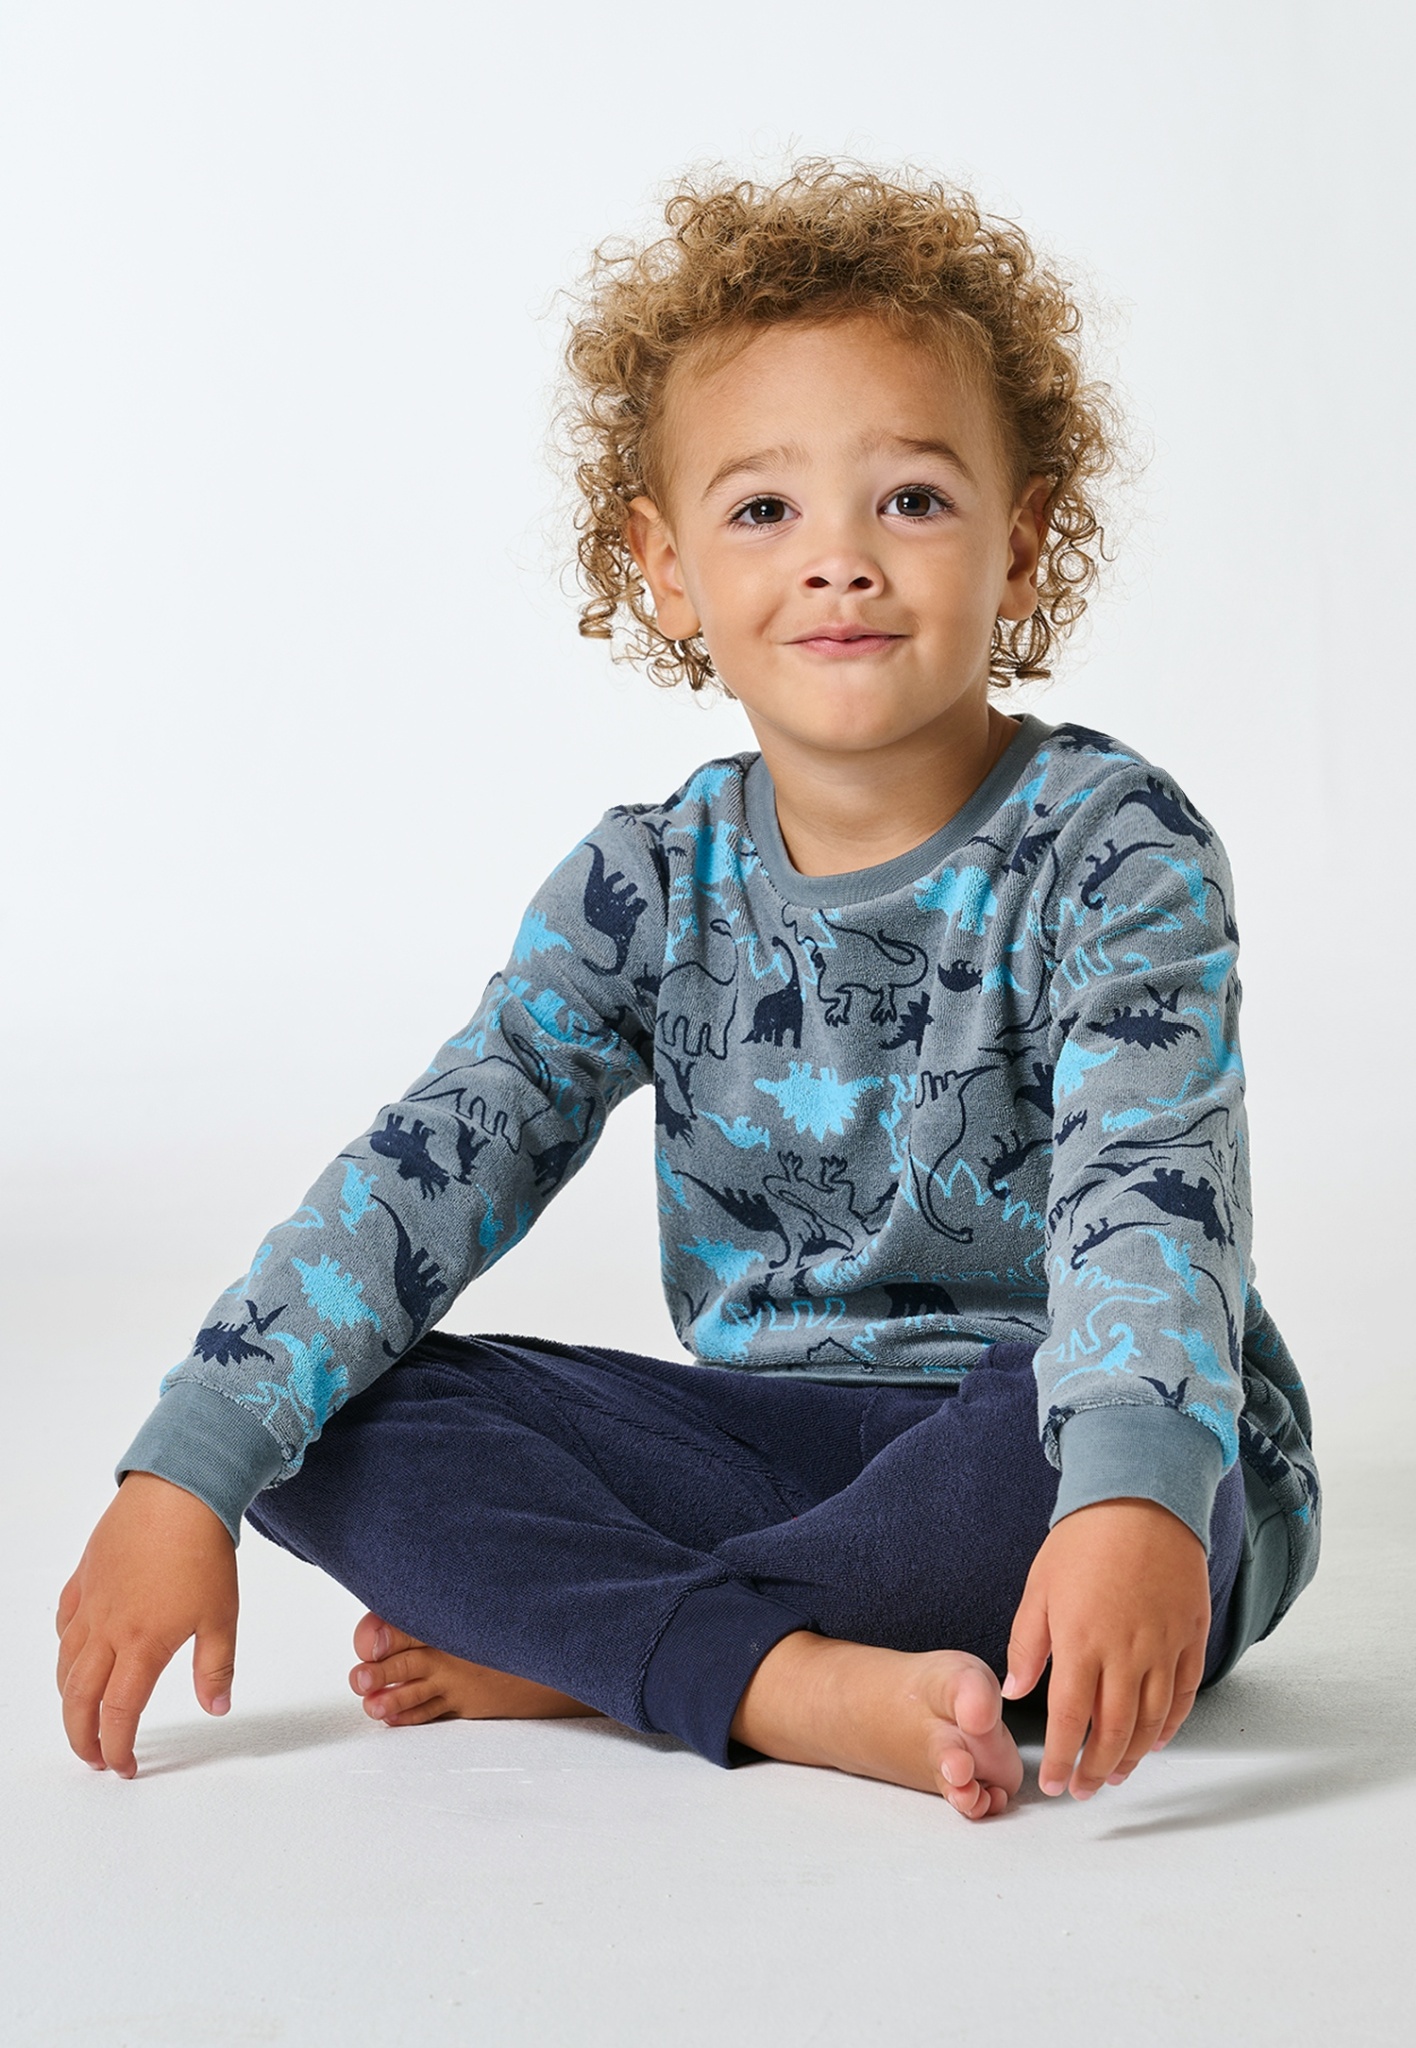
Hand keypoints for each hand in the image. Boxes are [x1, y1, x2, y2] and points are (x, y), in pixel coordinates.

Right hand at [55, 1472, 238, 1777]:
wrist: (179, 1491)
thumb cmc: (203, 1550)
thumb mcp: (222, 1615)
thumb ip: (215, 1668)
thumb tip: (216, 1708)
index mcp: (142, 1644)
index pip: (119, 1713)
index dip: (118, 1747)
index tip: (125, 1766)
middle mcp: (107, 1629)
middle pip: (79, 1698)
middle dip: (81, 1737)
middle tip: (93, 1758)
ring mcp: (91, 1602)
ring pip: (65, 1663)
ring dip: (69, 1698)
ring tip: (83, 1716)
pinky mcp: (85, 1577)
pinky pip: (64, 1623)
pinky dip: (65, 1648)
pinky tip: (76, 1653)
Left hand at [1002, 1498, 1209, 1799]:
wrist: (1143, 1498)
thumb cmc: (1084, 1539)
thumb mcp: (1039, 1587)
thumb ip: (1027, 1645)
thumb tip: (1014, 1692)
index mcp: (1081, 1641)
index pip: (1068, 1718)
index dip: (1059, 1757)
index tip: (1052, 1782)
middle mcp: (1126, 1653)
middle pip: (1114, 1730)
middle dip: (1096, 1769)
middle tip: (1083, 1790)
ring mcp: (1164, 1647)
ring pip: (1152, 1721)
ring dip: (1134, 1755)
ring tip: (1116, 1775)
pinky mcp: (1191, 1637)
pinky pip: (1184, 1694)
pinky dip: (1171, 1724)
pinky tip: (1157, 1739)